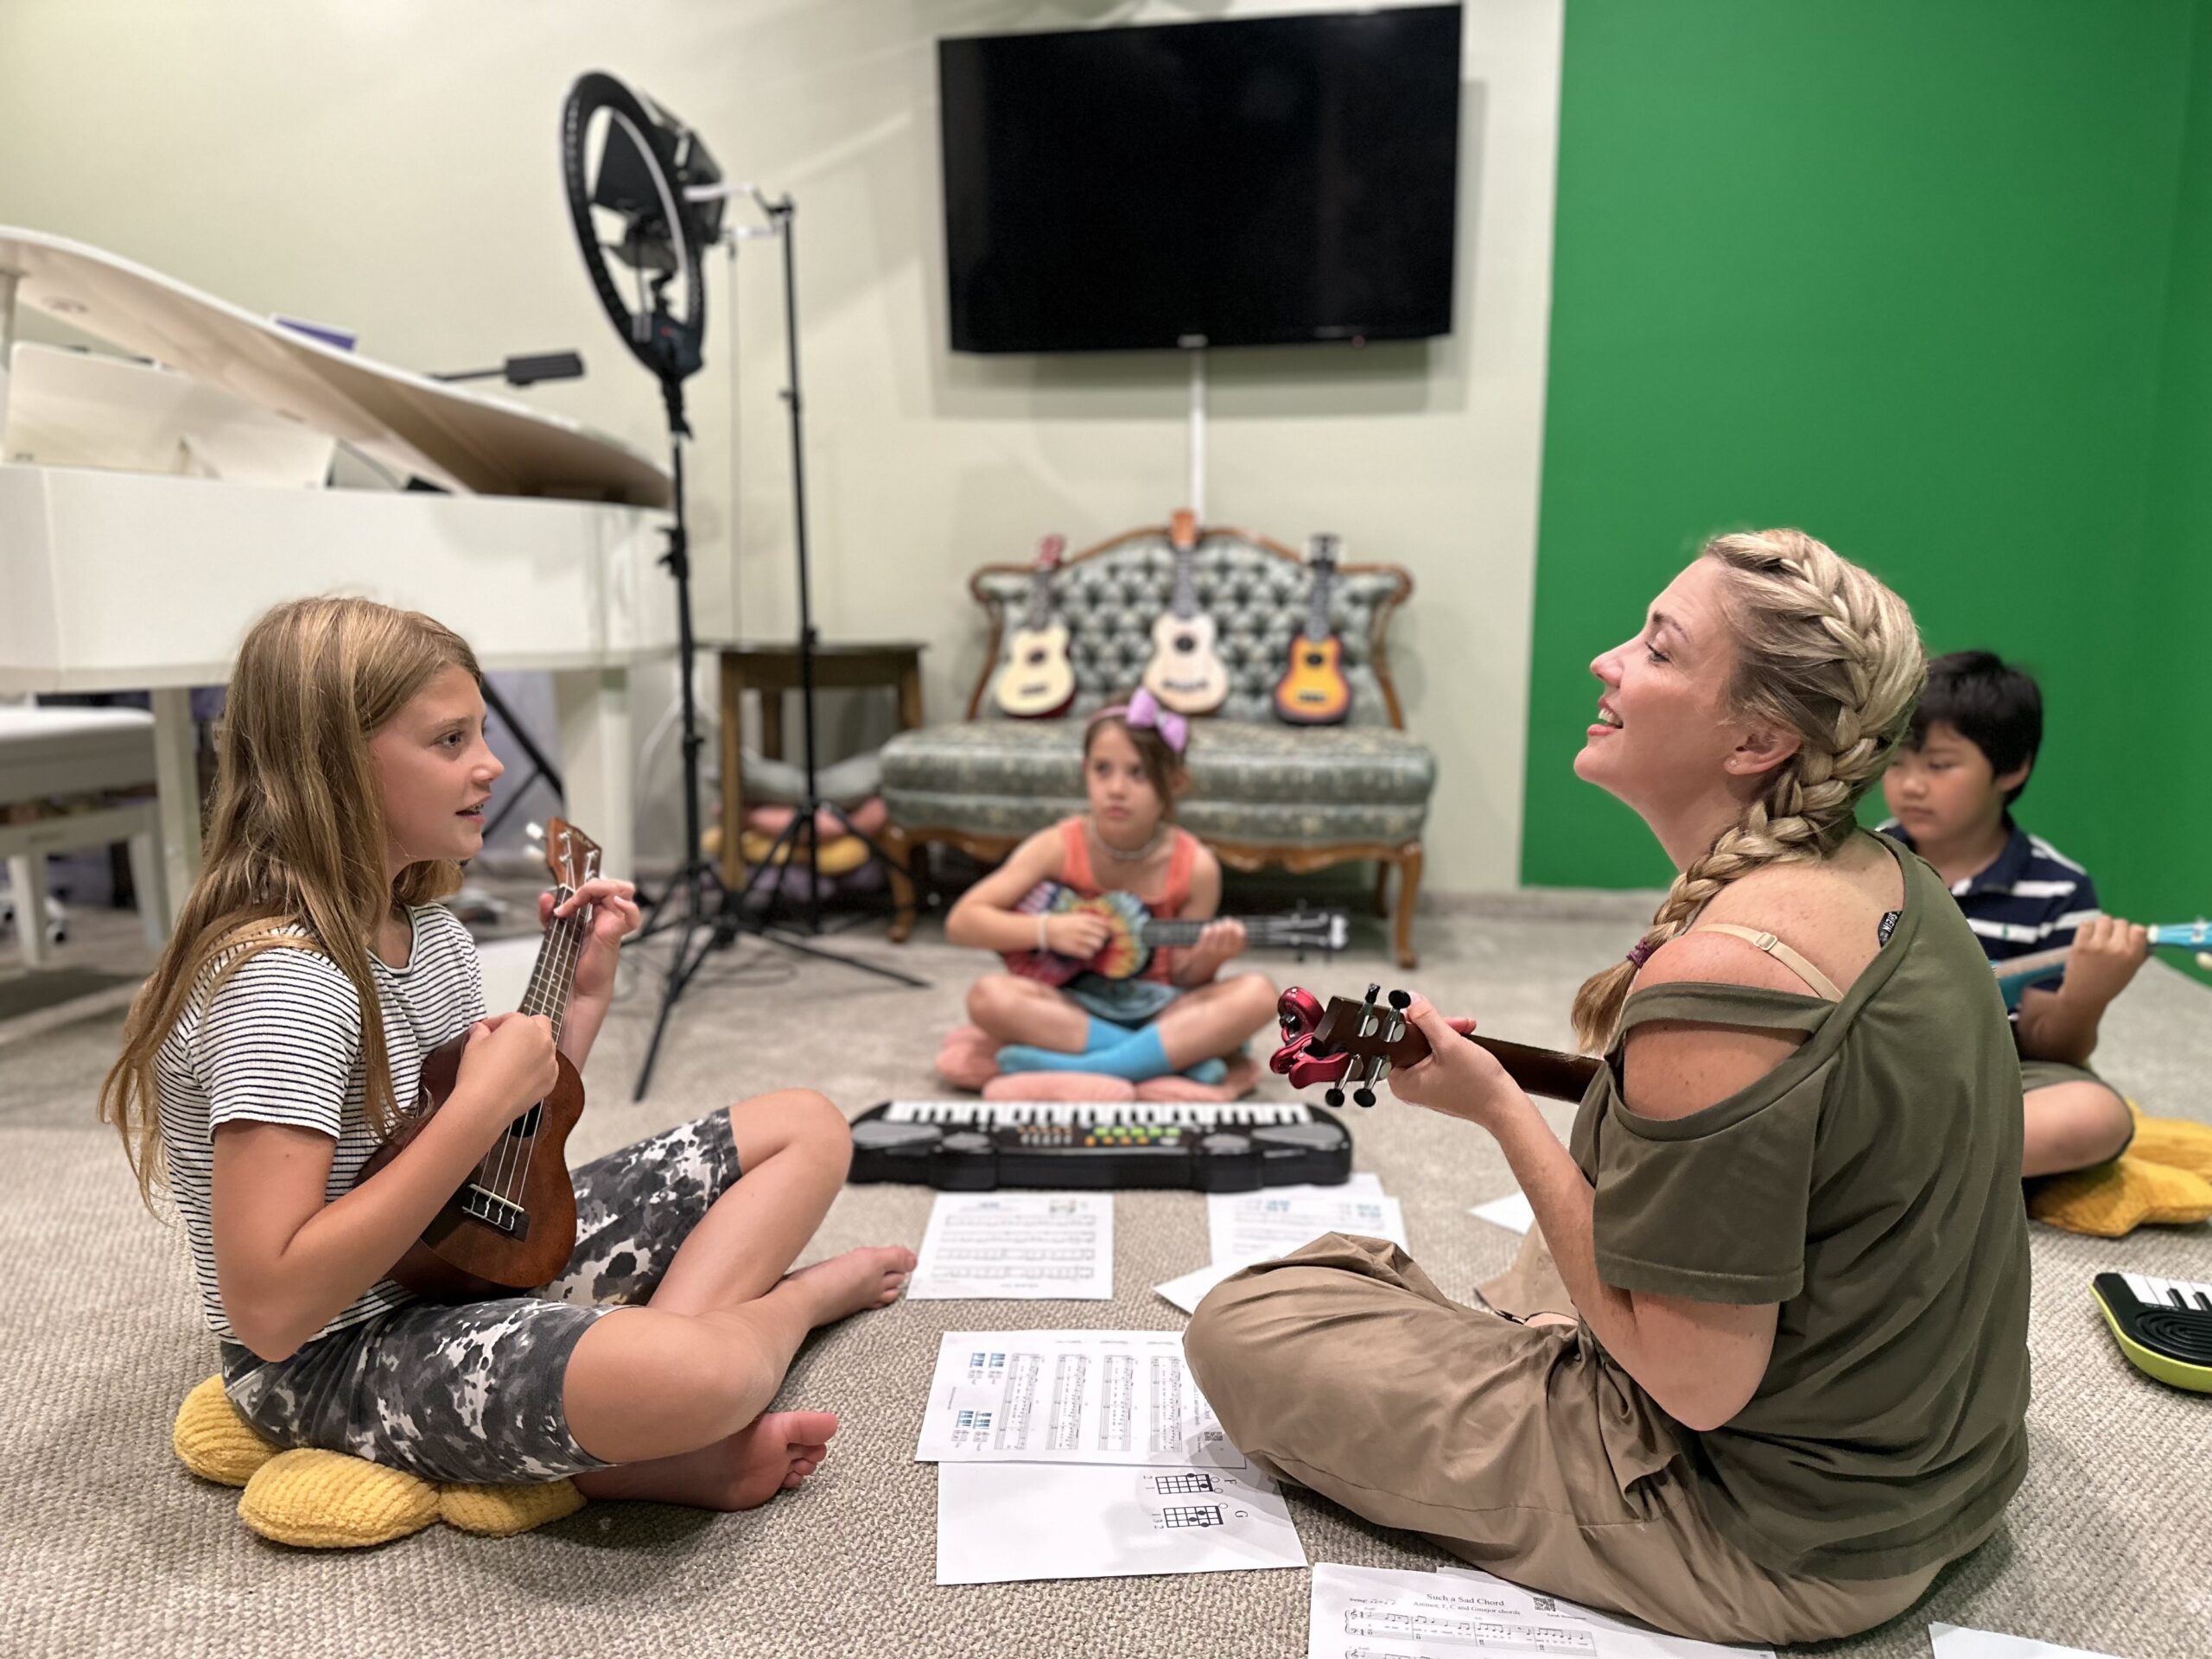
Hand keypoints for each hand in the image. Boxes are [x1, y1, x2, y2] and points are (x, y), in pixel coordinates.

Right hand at [455, 1014, 558, 1129]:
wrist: (485, 1105)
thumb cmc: (479, 1074)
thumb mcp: (473, 1044)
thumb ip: (480, 1031)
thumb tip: (480, 1029)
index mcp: (524, 1025)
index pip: (511, 1017)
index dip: (495, 1024)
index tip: (486, 1031)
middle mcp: (542, 1040)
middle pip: (538, 1025)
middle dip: (524, 1029)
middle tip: (505, 1040)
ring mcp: (550, 1061)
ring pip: (545, 1047)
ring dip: (532, 1049)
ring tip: (511, 1061)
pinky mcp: (551, 1080)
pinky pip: (547, 1068)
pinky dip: (536, 1068)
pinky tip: (518, 1076)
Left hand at [541, 878, 640, 1003]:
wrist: (575, 990)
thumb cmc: (571, 965)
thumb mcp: (555, 933)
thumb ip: (548, 915)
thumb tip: (546, 897)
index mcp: (596, 914)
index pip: (595, 888)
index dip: (577, 891)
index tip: (560, 910)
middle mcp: (607, 917)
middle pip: (611, 884)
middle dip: (590, 886)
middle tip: (573, 903)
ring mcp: (613, 924)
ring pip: (623, 890)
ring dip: (602, 888)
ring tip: (583, 901)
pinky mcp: (615, 935)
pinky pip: (632, 918)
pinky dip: (627, 907)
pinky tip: (618, 902)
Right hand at [1044, 910, 1114, 960]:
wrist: (1047, 929)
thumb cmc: (1065, 923)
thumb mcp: (1078, 916)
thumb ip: (1092, 919)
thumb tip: (1108, 925)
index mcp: (1085, 918)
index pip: (1105, 925)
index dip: (1107, 930)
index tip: (1103, 933)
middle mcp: (1083, 927)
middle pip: (1103, 936)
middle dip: (1102, 939)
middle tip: (1095, 940)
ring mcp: (1079, 938)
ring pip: (1098, 945)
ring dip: (1095, 947)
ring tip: (1089, 946)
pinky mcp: (1074, 949)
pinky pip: (1089, 954)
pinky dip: (1088, 953)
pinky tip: (1083, 950)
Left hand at [1186, 918, 1246, 970]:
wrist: (1203, 967)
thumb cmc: (1220, 954)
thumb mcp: (1231, 949)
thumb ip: (1236, 938)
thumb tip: (1238, 923)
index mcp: (1235, 952)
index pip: (1240, 934)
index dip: (1238, 926)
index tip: (1235, 923)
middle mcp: (1225, 952)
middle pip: (1228, 929)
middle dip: (1227, 922)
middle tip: (1226, 920)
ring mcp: (1214, 950)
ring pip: (1217, 929)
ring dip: (1217, 925)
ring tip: (1217, 925)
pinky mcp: (1203, 949)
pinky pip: (1207, 932)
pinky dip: (1207, 928)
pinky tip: (1208, 929)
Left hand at [1385, 996, 1514, 1126]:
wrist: (1503, 1105)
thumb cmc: (1478, 1085)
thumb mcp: (1450, 1043)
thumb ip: (1427, 1018)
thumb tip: (1412, 1000)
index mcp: (1401, 1081)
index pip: (1399, 1039)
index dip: (1417, 1021)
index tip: (1430, 1012)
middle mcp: (1409, 1085)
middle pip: (1415, 1041)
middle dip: (1438, 1027)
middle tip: (1457, 1024)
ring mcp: (1423, 1085)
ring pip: (1428, 1046)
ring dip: (1447, 1033)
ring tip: (1465, 1030)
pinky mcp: (1437, 1083)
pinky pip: (1437, 1056)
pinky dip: (1450, 1045)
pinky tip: (1464, 1040)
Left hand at [2058, 915, 2148, 1008]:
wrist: (2084, 996)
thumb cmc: (2109, 984)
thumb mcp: (2130, 971)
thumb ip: (2140, 955)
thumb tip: (2151, 941)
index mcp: (2132, 956)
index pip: (2139, 930)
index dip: (2133, 932)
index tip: (2127, 937)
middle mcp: (2117, 949)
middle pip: (2122, 922)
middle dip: (2117, 929)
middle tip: (2110, 939)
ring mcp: (2098, 946)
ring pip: (2104, 920)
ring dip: (2102, 926)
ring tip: (2099, 937)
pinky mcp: (2080, 944)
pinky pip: (2086, 924)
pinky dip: (2087, 928)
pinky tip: (2087, 937)